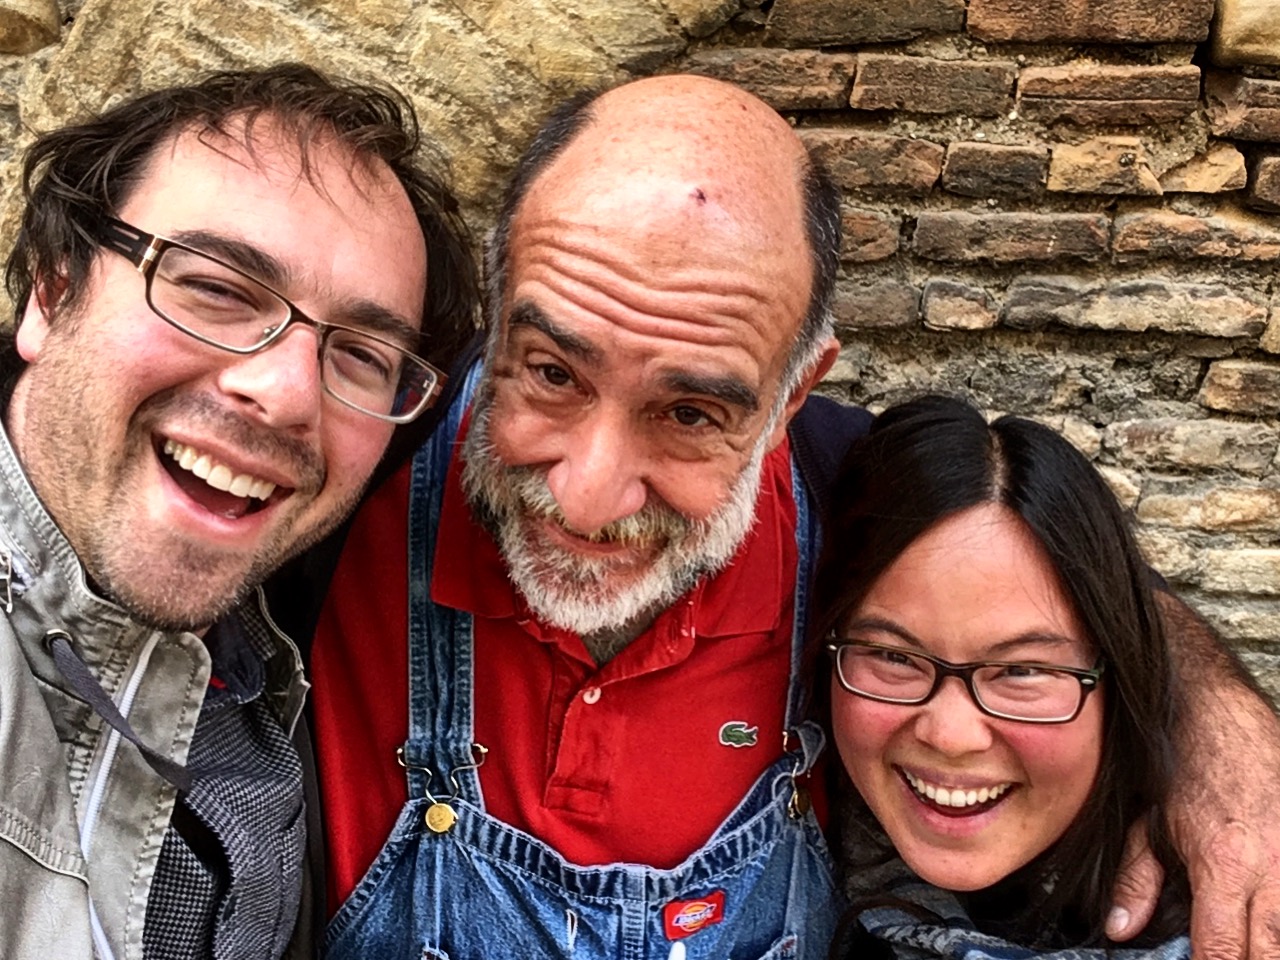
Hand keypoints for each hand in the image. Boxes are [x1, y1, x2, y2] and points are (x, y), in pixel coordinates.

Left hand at [1108, 686, 1279, 958]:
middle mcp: (1272, 865)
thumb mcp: (1146, 820)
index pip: (1225, 950)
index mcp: (1223, 865)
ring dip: (1273, 940)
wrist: (1214, 704)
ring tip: (1250, 943)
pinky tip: (1271, 918)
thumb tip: (1119, 930)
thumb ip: (1135, 880)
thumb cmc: (1177, 761)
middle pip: (1272, 950)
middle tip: (1229, 955)